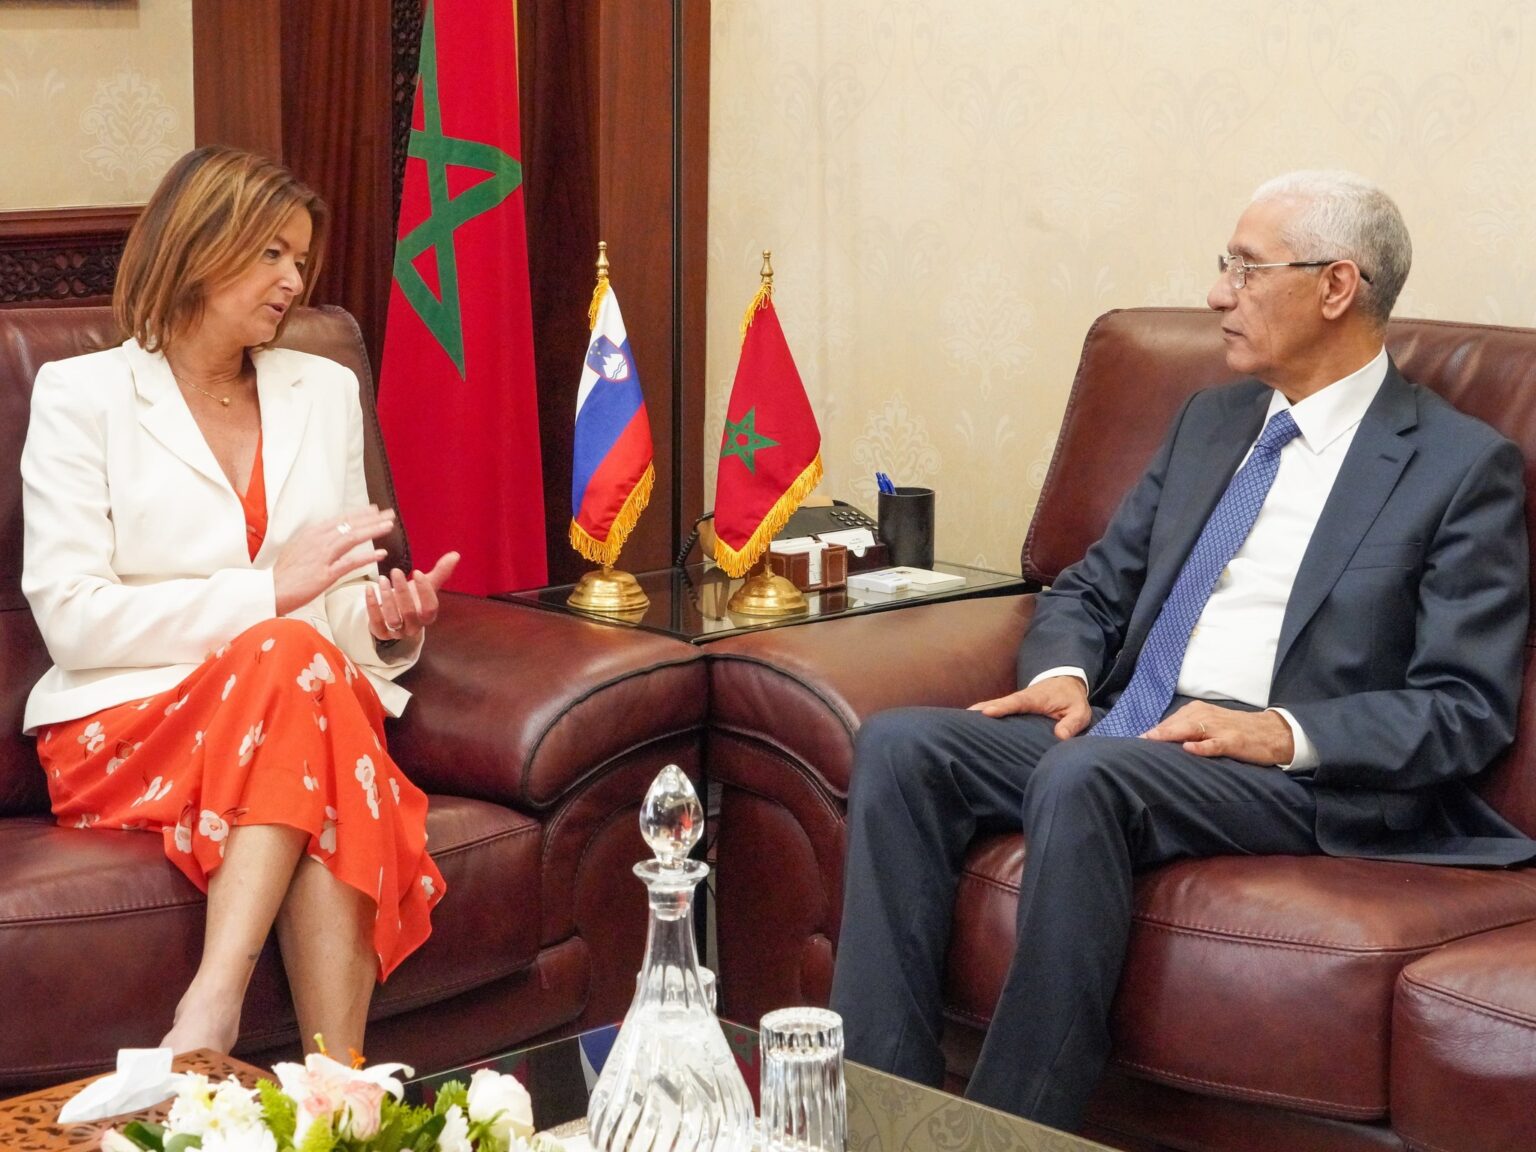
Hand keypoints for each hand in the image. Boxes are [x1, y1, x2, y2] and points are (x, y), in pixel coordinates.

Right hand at [274, 506, 395, 614]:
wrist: (270, 590)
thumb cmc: (284, 574)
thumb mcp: (298, 549)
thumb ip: (314, 542)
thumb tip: (328, 537)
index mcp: (311, 534)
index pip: (340, 519)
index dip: (359, 513)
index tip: (373, 509)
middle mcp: (318, 541)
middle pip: (349, 524)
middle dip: (371, 518)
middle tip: (389, 513)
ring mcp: (322, 556)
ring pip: (352, 538)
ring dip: (372, 530)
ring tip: (389, 526)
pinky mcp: (326, 573)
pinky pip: (351, 562)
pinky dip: (367, 557)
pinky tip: (381, 554)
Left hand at [367, 551, 459, 642]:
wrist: (396, 615)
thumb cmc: (413, 598)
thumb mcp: (426, 585)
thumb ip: (440, 571)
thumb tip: (455, 555)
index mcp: (427, 616)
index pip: (431, 607)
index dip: (425, 591)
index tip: (417, 572)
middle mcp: (414, 627)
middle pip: (410, 612)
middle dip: (402, 591)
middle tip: (395, 571)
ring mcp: (397, 632)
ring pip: (393, 619)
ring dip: (387, 598)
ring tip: (382, 579)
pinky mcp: (381, 633)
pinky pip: (375, 622)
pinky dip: (372, 605)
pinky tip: (369, 589)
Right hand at [969, 675, 1091, 739]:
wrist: (1065, 683)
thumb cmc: (1071, 700)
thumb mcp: (1079, 711)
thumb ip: (1071, 723)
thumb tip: (1060, 737)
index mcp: (1035, 698)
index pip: (1016, 702)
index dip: (1001, 707)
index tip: (986, 712)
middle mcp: (1020, 698)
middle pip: (996, 703)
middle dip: (980, 709)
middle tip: (961, 719)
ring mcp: (1013, 702)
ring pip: (992, 706)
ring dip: (976, 713)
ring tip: (956, 724)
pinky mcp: (1011, 708)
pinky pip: (994, 711)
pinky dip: (980, 716)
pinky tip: (967, 726)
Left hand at [1142, 702, 1294, 765]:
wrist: (1273, 732)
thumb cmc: (1236, 730)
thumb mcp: (1210, 725)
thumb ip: (1187, 729)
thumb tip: (1159, 739)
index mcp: (1199, 711)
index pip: (1171, 720)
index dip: (1154, 731)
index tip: (1136, 740)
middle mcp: (1207, 716)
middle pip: (1177, 723)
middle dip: (1157, 732)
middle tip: (1138, 742)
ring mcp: (1220, 728)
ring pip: (1191, 729)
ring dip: (1172, 735)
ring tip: (1154, 741)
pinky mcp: (1233, 742)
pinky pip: (1215, 744)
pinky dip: (1202, 746)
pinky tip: (1189, 749)